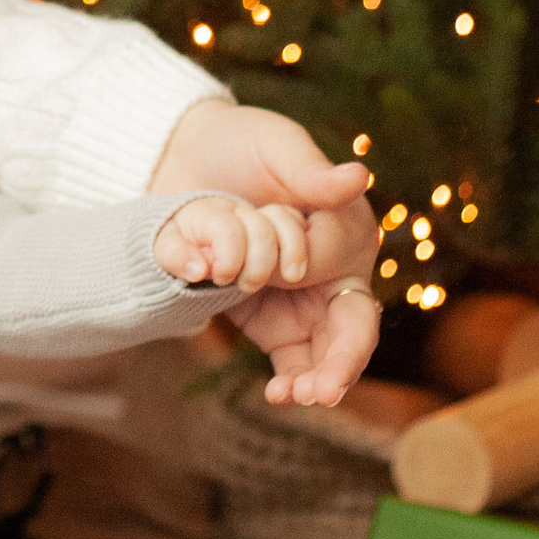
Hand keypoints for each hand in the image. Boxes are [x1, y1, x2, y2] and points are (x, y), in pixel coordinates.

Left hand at [152, 96, 379, 401]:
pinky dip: (289, 377)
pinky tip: (278, 393)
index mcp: (346, 229)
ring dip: (313, 378)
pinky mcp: (268, 318)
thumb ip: (309, 170)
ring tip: (293, 395)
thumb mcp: (275, 145)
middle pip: (350, 326)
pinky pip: (290, 358)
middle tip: (320, 390)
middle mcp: (332, 270)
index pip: (347, 265)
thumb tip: (357, 177)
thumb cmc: (240, 143)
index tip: (286, 273)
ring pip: (322, 351)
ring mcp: (301, 299)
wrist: (181, 160)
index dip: (319, 274)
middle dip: (340, 362)